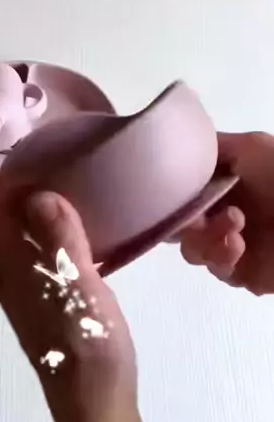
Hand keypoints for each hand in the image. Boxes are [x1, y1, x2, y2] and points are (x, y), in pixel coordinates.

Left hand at [0, 168, 144, 421]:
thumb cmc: (89, 345)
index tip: (5, 163)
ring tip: (20, 196)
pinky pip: (15, 266)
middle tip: (3, 174)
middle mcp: (8, 286)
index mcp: (15, 274)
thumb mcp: (81, 288)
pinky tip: (44, 240)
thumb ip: (60, 241)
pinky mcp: (38, 313)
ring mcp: (21, 302)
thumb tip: (37, 194)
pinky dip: (17, 242)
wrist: (93, 404)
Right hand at [177, 132, 273, 294]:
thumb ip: (212, 148)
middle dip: (186, 224)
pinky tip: (238, 247)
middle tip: (200, 220)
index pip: (182, 196)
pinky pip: (218, 270)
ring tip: (234, 230)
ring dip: (206, 240)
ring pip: (195, 251)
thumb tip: (178, 151)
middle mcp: (226, 214)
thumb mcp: (251, 147)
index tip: (174, 198)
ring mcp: (235, 246)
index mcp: (226, 185)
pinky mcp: (246, 274)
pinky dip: (223, 258)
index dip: (171, 199)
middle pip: (181, 227)